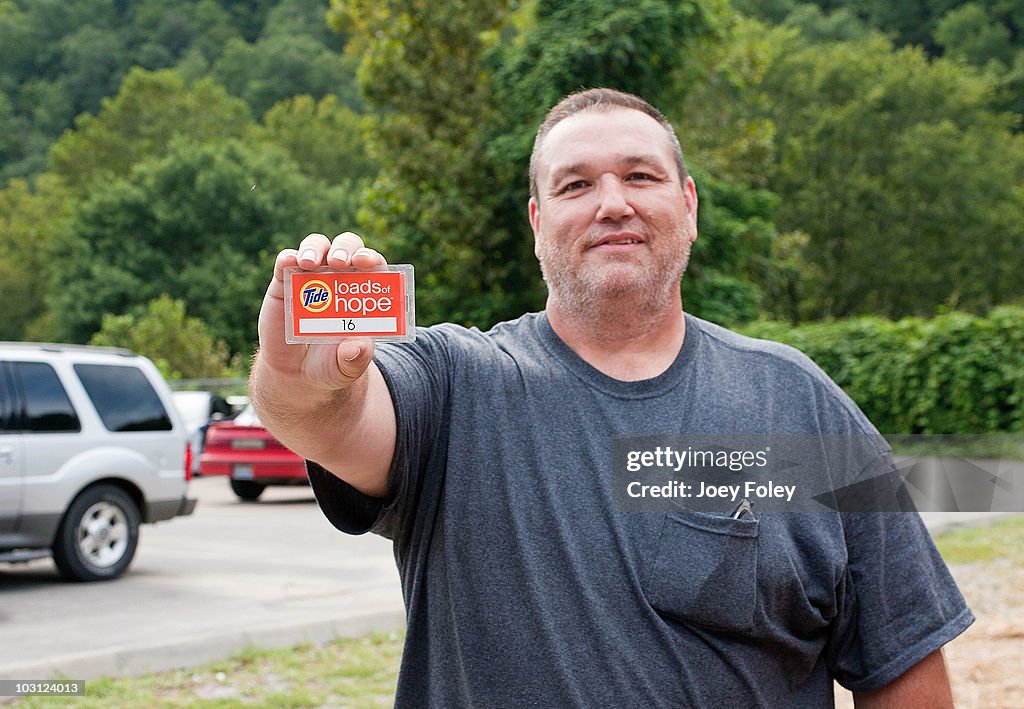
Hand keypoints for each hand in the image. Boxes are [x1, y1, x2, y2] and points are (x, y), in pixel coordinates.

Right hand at [257, 232, 387, 390]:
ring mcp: (312, 276)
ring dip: (315, 248)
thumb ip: (356, 358)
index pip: (374, 264)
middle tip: (340, 262)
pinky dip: (288, 257)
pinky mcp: (285, 282)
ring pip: (317, 246)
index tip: (367, 262)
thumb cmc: (332, 363)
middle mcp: (340, 277)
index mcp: (364, 292)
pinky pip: (286, 261)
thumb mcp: (347, 367)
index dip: (371, 258)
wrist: (298, 373)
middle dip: (345, 249)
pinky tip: (290, 262)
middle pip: (347, 246)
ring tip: (311, 263)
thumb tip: (357, 347)